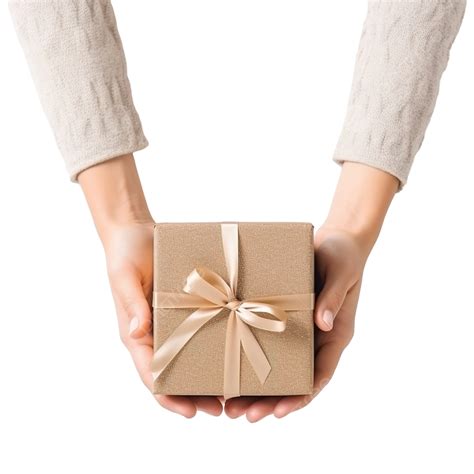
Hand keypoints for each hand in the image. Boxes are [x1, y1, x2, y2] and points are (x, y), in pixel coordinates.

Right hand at [103, 221, 223, 417]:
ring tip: (231, 391)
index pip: (149, 373)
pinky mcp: (184, 307)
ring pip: (188, 357)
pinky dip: (212, 346)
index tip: (189, 412)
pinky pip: (199, 330)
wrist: (136, 230)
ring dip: (206, 375)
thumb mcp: (124, 275)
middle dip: (193, 394)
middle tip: (221, 408)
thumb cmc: (125, 252)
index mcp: (136, 332)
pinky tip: (233, 351)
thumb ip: (131, 303)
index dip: (167, 395)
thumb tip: (139, 332)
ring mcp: (169, 321)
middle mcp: (154, 332)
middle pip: (173, 372)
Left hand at [224, 227, 364, 420]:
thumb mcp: (341, 273)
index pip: (320, 374)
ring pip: (279, 366)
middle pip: (294, 379)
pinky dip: (251, 357)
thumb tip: (323, 324)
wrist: (335, 239)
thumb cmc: (343, 255)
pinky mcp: (283, 315)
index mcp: (335, 334)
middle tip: (241, 415)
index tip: (279, 412)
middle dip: (270, 401)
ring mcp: (299, 329)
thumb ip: (333, 298)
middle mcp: (316, 337)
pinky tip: (230, 367)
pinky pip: (267, 341)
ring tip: (229, 404)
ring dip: (256, 387)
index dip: (301, 396)